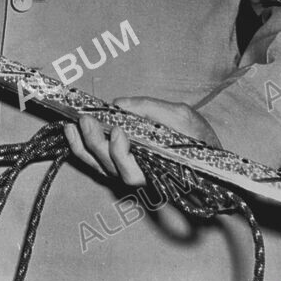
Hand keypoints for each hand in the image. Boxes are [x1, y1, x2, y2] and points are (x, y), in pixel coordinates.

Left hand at [63, 97, 221, 186]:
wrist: (210, 160)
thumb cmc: (199, 140)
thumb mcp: (183, 117)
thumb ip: (151, 109)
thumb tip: (119, 104)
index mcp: (161, 168)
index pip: (135, 170)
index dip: (121, 153)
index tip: (118, 130)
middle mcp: (143, 176)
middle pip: (113, 169)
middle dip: (98, 144)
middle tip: (88, 120)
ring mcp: (129, 173)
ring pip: (100, 168)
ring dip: (83, 146)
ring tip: (73, 124)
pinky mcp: (119, 167)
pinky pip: (95, 163)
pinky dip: (80, 148)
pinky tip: (71, 131)